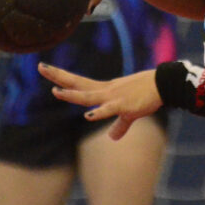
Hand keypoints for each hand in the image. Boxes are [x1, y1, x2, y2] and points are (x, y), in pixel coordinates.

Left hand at [38, 63, 161, 140]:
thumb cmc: (146, 95)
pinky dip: (99, 113)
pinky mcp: (124, 106)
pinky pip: (109, 109)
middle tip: (40, 66)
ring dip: (72, 95)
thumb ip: (119, 125)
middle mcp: (105, 91)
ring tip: (55, 91)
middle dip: (58, 76)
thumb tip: (112, 137)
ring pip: (88, 96)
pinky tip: (88, 116)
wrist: (163, 85)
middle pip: (77, 84)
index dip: (61, 78)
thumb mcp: (130, 112)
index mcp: (104, 91)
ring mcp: (113, 97)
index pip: (78, 83)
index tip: (46, 69)